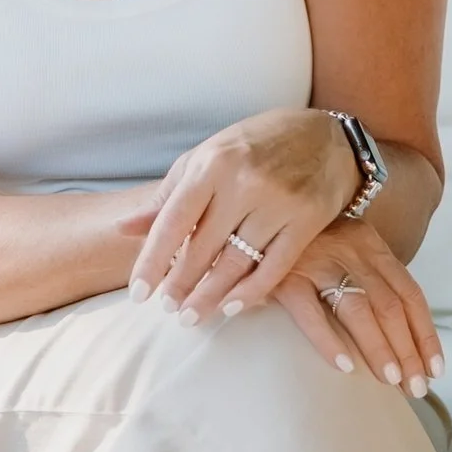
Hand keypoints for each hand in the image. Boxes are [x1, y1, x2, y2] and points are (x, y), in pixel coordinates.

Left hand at [123, 108, 353, 321]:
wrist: (326, 135)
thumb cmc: (255, 146)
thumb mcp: (207, 157)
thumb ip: (168, 195)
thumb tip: (125, 229)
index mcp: (212, 163)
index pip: (173, 221)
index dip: (153, 261)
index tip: (138, 293)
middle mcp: (244, 181)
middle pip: (203, 247)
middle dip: (181, 284)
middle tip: (168, 309)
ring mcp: (279, 202)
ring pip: (236, 262)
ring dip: (210, 295)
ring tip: (191, 316)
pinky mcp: (307, 220)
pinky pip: (274, 267)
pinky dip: (250, 292)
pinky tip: (230, 307)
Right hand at [274, 217, 443, 393]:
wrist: (260, 210)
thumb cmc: (305, 241)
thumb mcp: (345, 248)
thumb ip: (368, 278)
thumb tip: (398, 334)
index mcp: (371, 245)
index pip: (410, 293)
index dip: (426, 333)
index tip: (435, 368)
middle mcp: (350, 250)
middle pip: (390, 305)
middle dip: (408, 350)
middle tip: (416, 387)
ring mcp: (317, 261)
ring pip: (358, 308)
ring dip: (379, 348)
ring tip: (390, 380)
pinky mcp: (283, 276)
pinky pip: (310, 313)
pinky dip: (329, 341)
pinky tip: (344, 366)